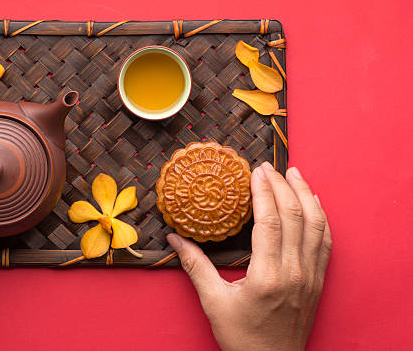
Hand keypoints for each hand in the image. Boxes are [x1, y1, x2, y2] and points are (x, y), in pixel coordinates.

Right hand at [167, 162, 331, 350]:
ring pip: (316, 225)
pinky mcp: (318, 282)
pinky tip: (314, 203)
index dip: (264, 192)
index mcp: (268, 276)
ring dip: (306, 195)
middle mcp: (295, 272)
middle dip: (283, 185)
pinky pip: (325, 242)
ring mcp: (311, 277)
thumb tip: (173, 239)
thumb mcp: (213, 302)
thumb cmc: (242, 338)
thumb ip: (194, 266)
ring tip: (295, 173)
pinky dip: (321, 217)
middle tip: (269, 166)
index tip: (256, 171)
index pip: (271, 221)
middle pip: (295, 216)